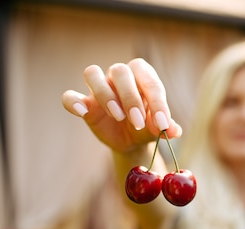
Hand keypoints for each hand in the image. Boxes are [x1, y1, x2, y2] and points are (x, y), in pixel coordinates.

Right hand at [62, 59, 181, 152]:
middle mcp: (119, 76)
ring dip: (105, 94)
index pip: (149, 80)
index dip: (157, 101)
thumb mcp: (157, 129)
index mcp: (142, 76)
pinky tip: (82, 112)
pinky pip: (70, 96)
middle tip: (138, 122)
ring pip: (93, 74)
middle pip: (120, 71)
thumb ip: (165, 127)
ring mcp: (99, 87)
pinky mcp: (84, 103)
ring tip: (118, 116)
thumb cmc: (146, 127)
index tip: (163, 123)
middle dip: (130, 97)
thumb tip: (175, 131)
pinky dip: (74, 101)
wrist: (130, 141)